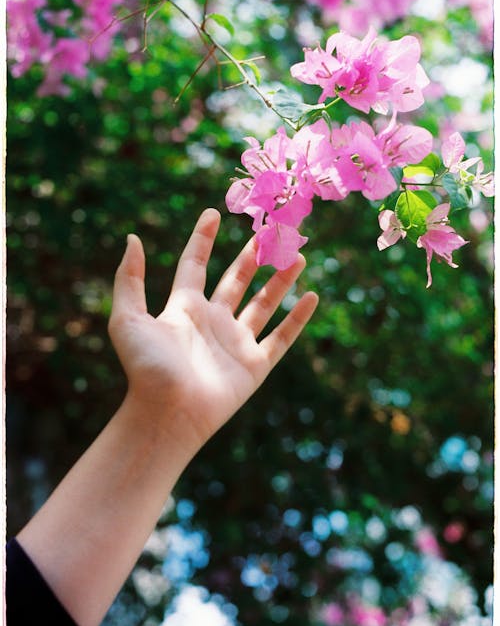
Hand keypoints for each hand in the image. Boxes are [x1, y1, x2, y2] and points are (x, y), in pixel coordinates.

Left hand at [109, 208, 317, 449]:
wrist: (167, 413)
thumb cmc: (146, 367)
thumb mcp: (127, 318)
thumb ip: (129, 278)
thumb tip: (132, 237)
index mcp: (184, 308)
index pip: (195, 265)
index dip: (203, 239)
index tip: (213, 213)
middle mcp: (213, 321)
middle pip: (236, 280)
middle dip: (253, 256)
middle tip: (272, 232)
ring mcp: (235, 343)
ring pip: (264, 304)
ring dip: (281, 280)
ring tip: (298, 256)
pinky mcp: (254, 365)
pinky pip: (281, 337)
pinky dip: (298, 318)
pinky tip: (311, 297)